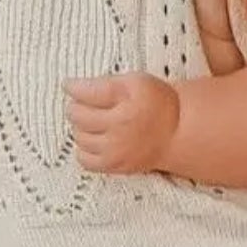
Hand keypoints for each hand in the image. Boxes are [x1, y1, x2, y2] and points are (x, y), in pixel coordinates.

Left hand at [65, 73, 180, 174]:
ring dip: (80, 127)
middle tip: (85, 104)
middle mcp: (120, 125)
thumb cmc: (155, 102)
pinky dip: (84, 148)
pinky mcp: (115, 166)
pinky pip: (83, 159)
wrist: (176, 132)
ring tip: (92, 121)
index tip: (70, 85)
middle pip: (77, 115)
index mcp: (127, 99)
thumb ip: (105, 81)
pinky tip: (95, 139)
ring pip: (78, 136)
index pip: (85, 92)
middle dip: (76, 106)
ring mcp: (116, 149)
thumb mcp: (136, 80)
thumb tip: (72, 87)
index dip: (73, 86)